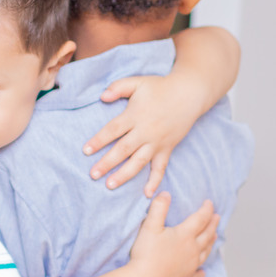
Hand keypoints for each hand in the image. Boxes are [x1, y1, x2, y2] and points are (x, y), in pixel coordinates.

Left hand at [83, 75, 206, 196]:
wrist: (189, 94)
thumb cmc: (160, 87)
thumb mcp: (138, 82)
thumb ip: (118, 87)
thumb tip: (102, 97)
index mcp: (135, 115)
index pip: (113, 130)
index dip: (99, 140)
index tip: (86, 151)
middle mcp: (145, 131)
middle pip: (123, 149)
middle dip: (107, 163)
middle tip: (93, 175)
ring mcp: (157, 142)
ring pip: (138, 162)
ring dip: (124, 175)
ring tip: (110, 185)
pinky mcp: (167, 148)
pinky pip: (160, 167)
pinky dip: (155, 181)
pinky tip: (147, 194)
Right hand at [127, 195, 217, 276]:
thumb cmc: (146, 254)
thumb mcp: (150, 226)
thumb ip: (159, 208)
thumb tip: (166, 194)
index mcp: (185, 235)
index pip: (200, 219)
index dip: (206, 209)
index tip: (210, 203)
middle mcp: (192, 250)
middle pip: (207, 234)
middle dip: (213, 224)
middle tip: (218, 217)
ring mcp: (190, 265)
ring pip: (205, 252)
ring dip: (211, 243)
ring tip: (214, 237)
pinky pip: (196, 275)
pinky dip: (200, 272)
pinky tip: (202, 272)